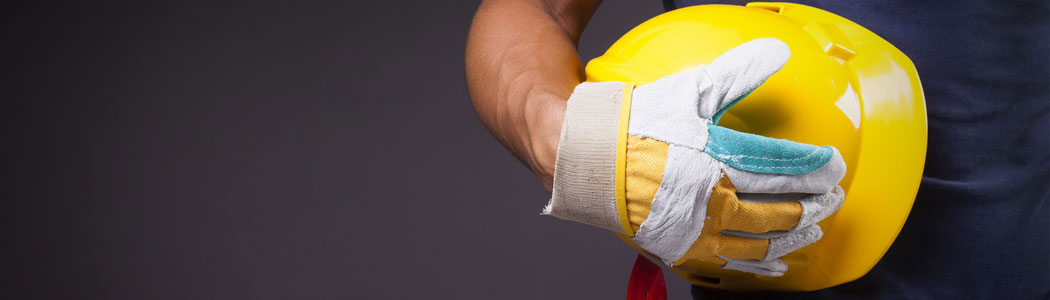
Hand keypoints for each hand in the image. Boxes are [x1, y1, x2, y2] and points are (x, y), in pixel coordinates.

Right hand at [544, 39, 845, 276]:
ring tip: (814, 228)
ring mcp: (701, 229)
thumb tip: (775, 52)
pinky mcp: (685, 248)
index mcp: (721, 159)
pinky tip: (776, 264)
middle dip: (815, 203)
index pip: (785, 166)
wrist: (589, 160)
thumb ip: (737, 75)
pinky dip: (761, 265)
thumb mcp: (689, 92)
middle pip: (782, 207)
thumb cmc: (636, 126)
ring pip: (764, 240)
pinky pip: (733, 263)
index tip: (834, 165)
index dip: (816, 167)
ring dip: (796, 234)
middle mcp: (717, 199)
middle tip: (832, 197)